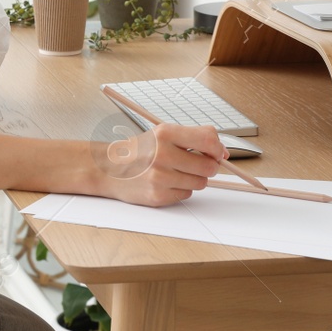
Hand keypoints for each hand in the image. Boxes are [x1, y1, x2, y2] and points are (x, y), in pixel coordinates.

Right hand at [93, 123, 227, 206]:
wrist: (108, 168)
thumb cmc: (139, 151)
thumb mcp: (162, 134)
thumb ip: (194, 138)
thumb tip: (223, 153)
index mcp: (165, 134)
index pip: (208, 139)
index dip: (218, 148)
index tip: (217, 152)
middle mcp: (162, 155)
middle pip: (208, 166)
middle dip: (207, 166)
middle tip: (195, 163)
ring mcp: (160, 177)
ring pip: (200, 183)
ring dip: (193, 178)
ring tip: (175, 171)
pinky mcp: (158, 196)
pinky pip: (187, 194)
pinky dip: (181, 189)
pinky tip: (166, 182)